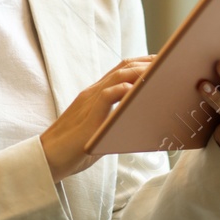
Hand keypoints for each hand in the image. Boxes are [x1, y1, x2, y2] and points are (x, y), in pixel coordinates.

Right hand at [41, 55, 155, 181]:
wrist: (49, 158)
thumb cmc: (75, 148)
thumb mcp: (99, 130)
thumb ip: (115, 120)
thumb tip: (139, 122)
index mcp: (95, 95)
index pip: (121, 70)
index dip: (142, 62)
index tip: (162, 61)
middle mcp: (93, 93)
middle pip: (123, 67)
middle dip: (148, 62)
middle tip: (170, 61)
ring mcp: (89, 102)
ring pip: (118, 76)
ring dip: (142, 72)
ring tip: (161, 71)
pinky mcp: (88, 116)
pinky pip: (107, 95)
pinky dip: (123, 90)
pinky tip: (137, 89)